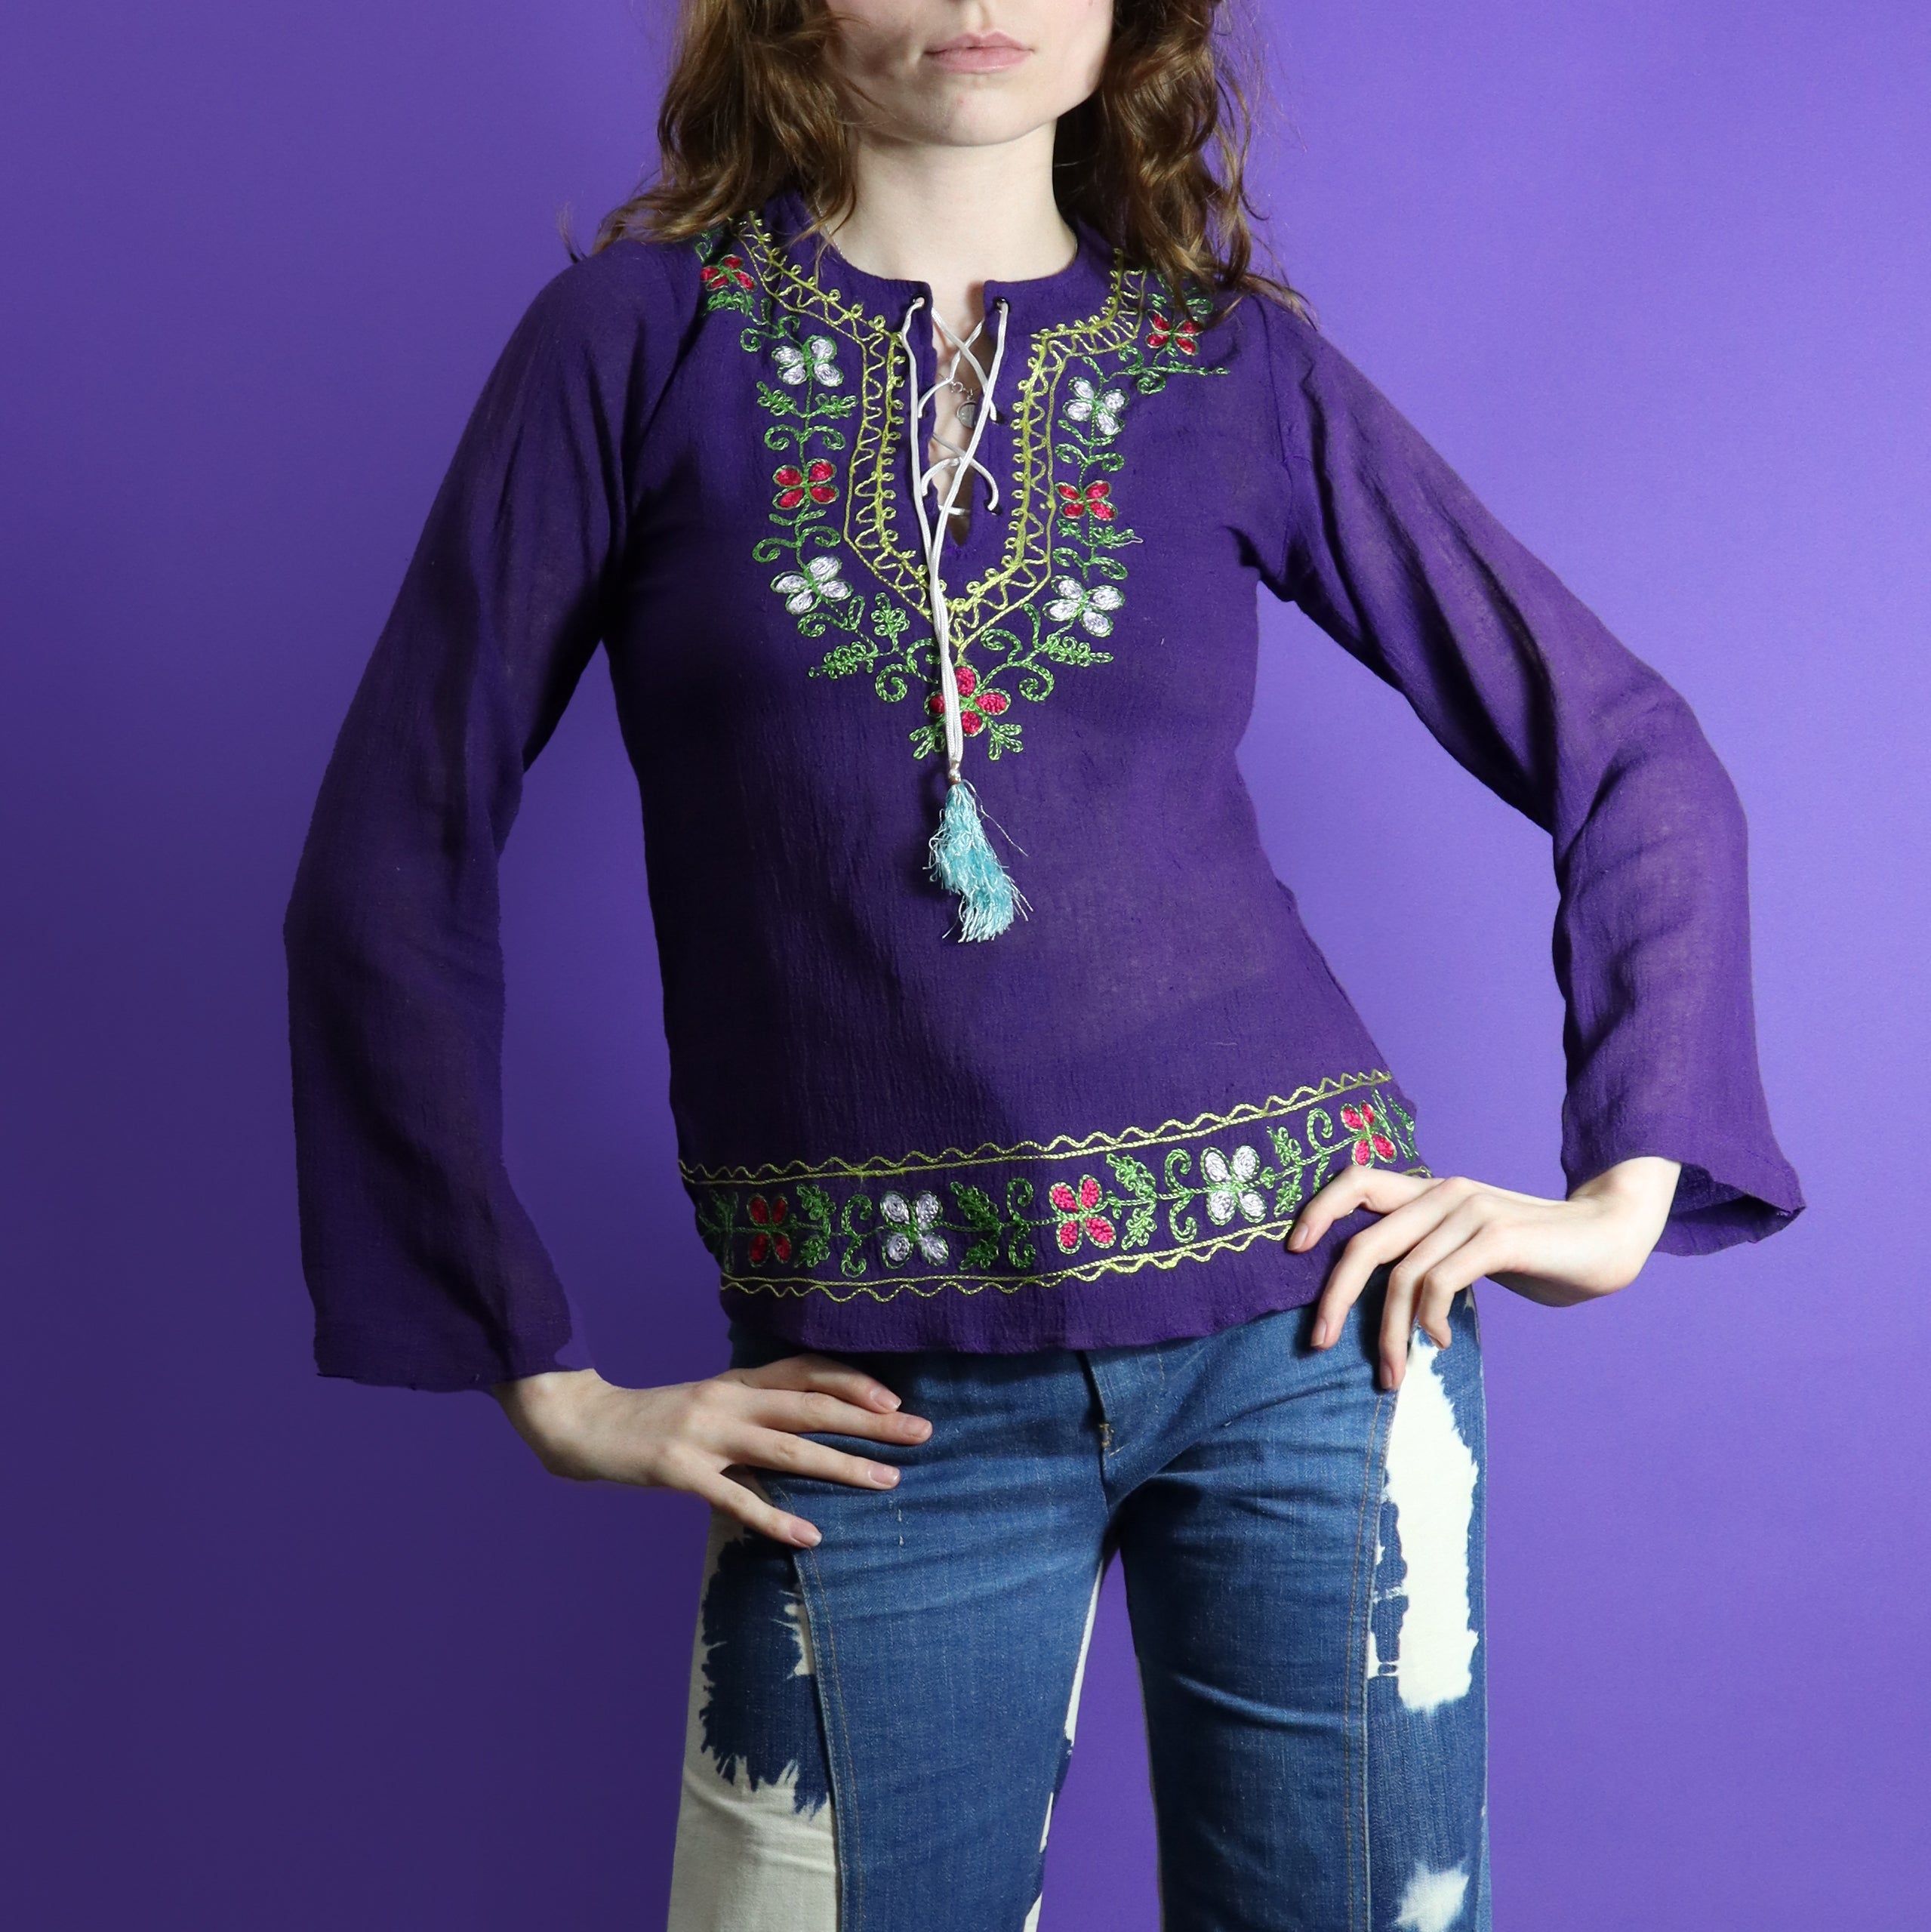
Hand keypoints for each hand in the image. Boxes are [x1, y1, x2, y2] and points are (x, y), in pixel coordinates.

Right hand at [490, 1354, 931, 1547]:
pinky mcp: (680, 1470)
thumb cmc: (651, 1419)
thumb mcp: (708, 1402)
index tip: (896, 1399)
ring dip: (841, 1465)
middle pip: (812, 1406)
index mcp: (735, 1381)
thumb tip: (808, 1422)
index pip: (806, 1370)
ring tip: (887, 1481)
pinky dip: (776, 1518)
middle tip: (921, 1432)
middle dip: (871, 1420)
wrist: (579, 1423)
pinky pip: (737, 1497)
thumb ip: (752, 1408)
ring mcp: (705, 1434)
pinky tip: (810, 1537)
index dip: (853, 1382)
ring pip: (787, 1449)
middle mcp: (728, 1400)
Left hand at [1286, 1155, 1680, 1390]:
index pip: (1358, 1180)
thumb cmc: (1537, 1252)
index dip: (1319, 1209)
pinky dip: (1429, 1320)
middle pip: (1365, 1242)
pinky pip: (1439, 1282)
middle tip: (1318, 1343)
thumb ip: (1431, 1258)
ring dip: (1390, 1334)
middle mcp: (1444, 1192)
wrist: (1609, 1237)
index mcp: (1431, 1191)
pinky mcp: (1497, 1235)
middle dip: (1334, 1297)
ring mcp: (1470, 1211)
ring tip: (1393, 1375)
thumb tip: (1384, 1302)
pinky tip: (1439, 1345)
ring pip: (1401, 1275)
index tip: (1292, 1250)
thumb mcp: (1472, 1248)